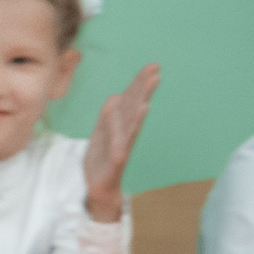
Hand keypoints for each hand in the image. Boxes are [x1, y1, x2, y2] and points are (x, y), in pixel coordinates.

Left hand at [82, 62, 159, 223]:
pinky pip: (128, 137)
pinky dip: (135, 123)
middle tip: (155, 69)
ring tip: (152, 82)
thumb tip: (115, 96)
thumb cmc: (101, 161)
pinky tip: (144, 110)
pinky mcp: (119, 155)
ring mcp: (124, 142)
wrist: (98, 187)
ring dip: (143, 98)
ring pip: (134, 117)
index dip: (139, 83)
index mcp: (119, 125)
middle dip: (143, 86)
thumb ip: (107, 116)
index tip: (152, 66)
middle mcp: (125, 131)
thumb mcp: (100, 134)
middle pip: (135, 105)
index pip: (130, 100)